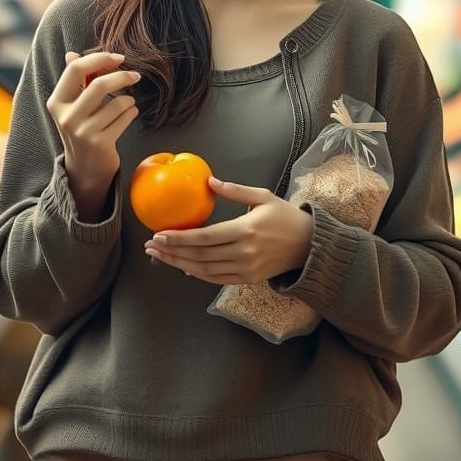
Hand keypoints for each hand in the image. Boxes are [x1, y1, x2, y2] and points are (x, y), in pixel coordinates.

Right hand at [46, 51, 140, 208]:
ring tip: (128, 104)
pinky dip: (132, 113)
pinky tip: (129, 115)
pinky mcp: (100, 143)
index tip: (119, 57)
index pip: (75, 69)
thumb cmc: (81, 128)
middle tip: (135, 76)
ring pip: (117, 103)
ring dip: (129, 100)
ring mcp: (83, 132)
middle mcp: (66, 117)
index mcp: (57, 102)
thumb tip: (71, 53)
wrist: (84, 168)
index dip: (100, 58)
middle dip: (122, 76)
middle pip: (99, 84)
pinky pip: (124, 118)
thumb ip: (73, 80)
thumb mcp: (72, 105)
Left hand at [144, 177, 313, 284]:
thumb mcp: (262, 196)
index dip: (179, 238)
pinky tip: (184, 267)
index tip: (159, 234)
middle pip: (199, 255)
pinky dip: (198, 274)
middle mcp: (243, 253)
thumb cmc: (285, 217)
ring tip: (160, 256)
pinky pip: (217, 279)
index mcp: (245, 230)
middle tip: (150, 246)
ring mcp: (246, 269)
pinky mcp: (248, 279)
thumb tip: (209, 181)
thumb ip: (234, 190)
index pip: (204, 237)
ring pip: (205, 270)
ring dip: (179, 264)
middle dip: (171, 252)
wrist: (309, 245)